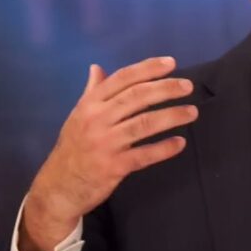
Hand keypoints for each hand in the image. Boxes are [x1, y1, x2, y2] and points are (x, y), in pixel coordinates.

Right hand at [19, 57, 198, 250]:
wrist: (59, 187)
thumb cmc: (73, 147)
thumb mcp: (78, 116)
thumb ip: (92, 91)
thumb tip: (97, 67)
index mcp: (90, 104)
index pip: (122, 79)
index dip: (147, 68)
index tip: (171, 63)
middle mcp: (97, 119)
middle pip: (137, 97)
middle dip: (165, 89)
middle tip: (188, 86)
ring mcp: (105, 143)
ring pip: (144, 123)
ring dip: (172, 116)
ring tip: (192, 112)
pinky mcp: (113, 166)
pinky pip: (144, 155)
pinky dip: (164, 149)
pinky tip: (180, 143)